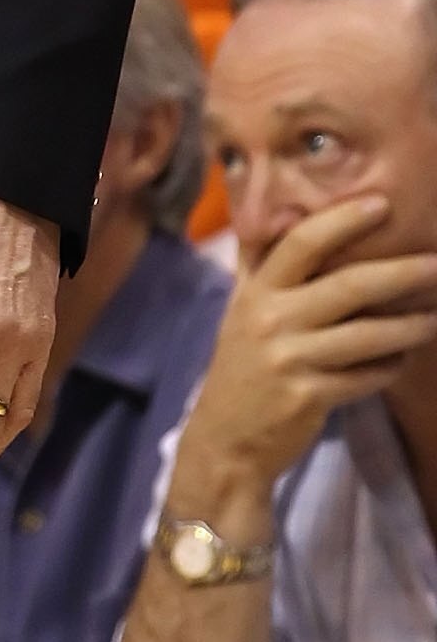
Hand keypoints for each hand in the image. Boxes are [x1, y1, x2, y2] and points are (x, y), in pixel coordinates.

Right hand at [177, 196, 436, 507]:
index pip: (300, 242)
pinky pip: (365, 376)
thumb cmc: (240, 365)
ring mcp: (290, 360)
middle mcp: (271, 319)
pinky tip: (403, 359)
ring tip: (436, 317)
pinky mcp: (309, 397)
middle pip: (348, 286)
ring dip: (409, 326)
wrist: (225, 438)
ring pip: (366, 336)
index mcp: (256, 291)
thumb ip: (259, 262)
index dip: (341, 220)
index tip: (380, 203)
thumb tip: (277, 212)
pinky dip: (390, 366)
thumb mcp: (240, 309)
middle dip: (400, 273)